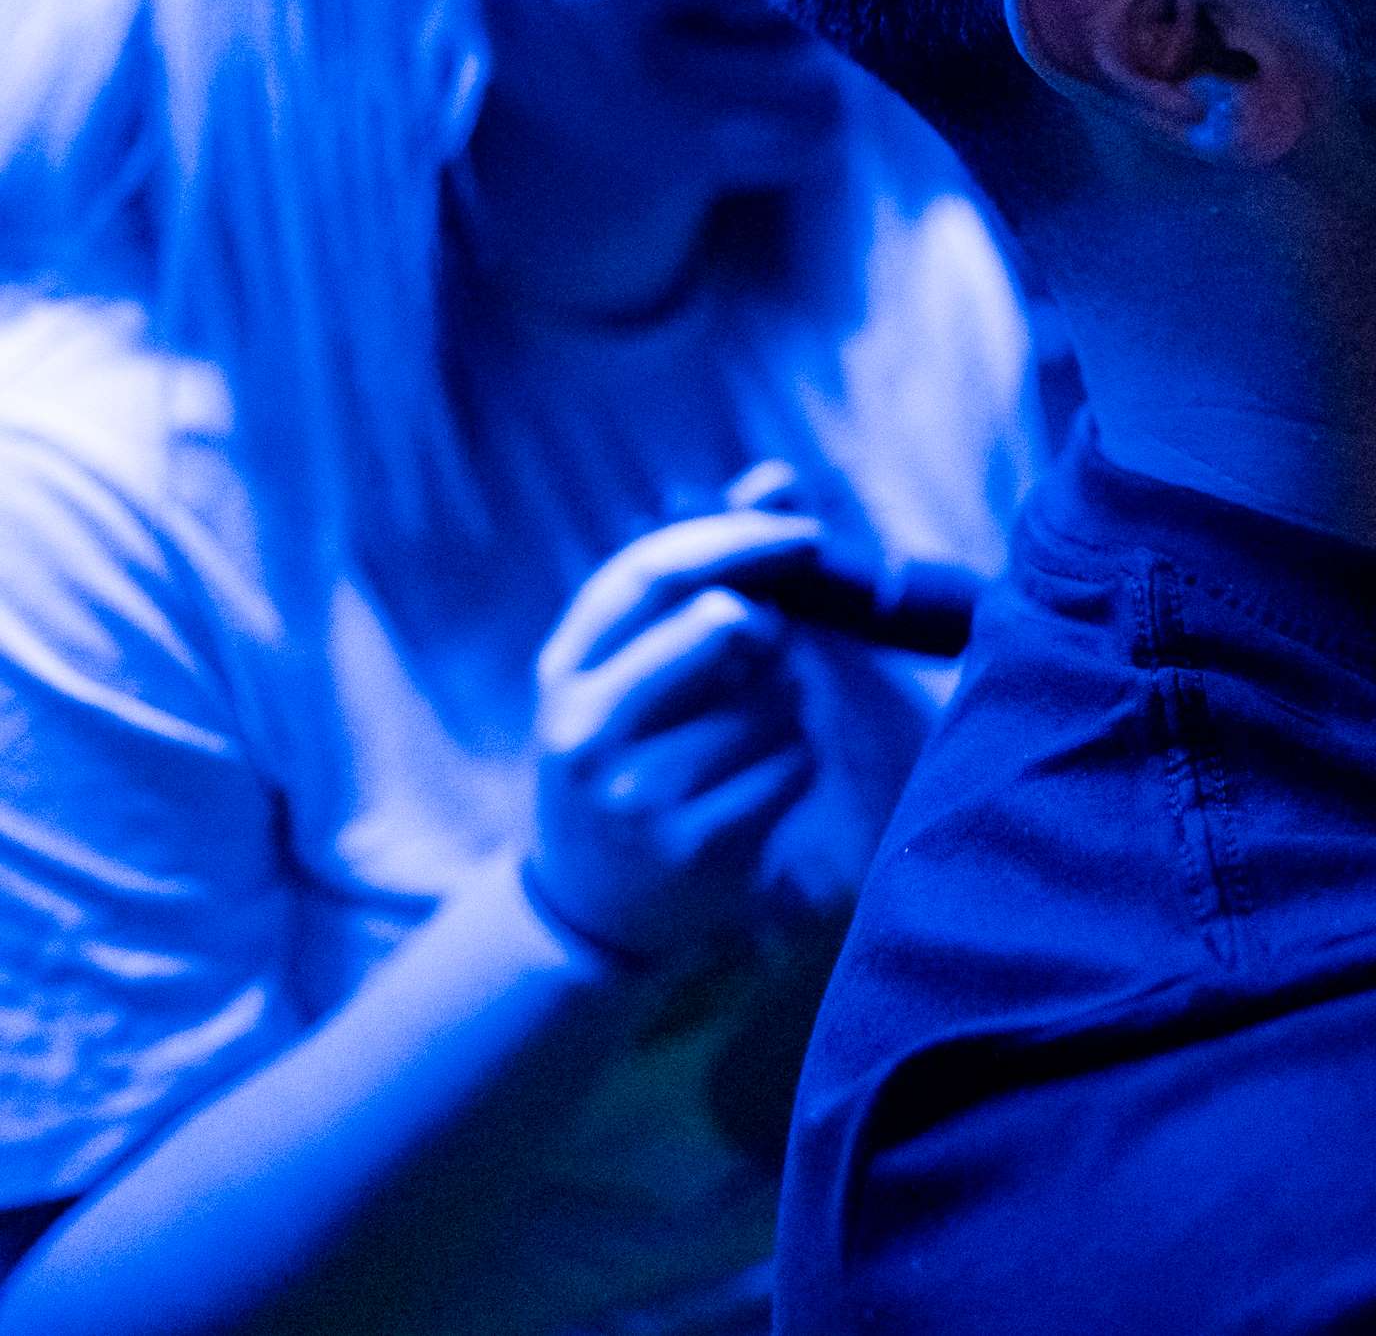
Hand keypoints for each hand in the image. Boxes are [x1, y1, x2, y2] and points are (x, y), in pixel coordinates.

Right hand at [526, 495, 825, 970]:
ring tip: (742, 740)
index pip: (650, 572)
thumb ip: (700, 573)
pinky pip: (796, 764)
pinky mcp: (697, 848)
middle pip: (720, 624)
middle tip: (764, 656)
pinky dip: (798, 762)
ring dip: (789, 707)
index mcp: (562, 671)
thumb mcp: (630, 669)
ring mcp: (637, 795)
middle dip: (770, 627)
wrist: (595, 905)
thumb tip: (777, 476)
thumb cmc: (630, 755)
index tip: (807, 534)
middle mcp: (586, 730)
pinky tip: (755, 785)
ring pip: (776, 698)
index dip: (737, 538)